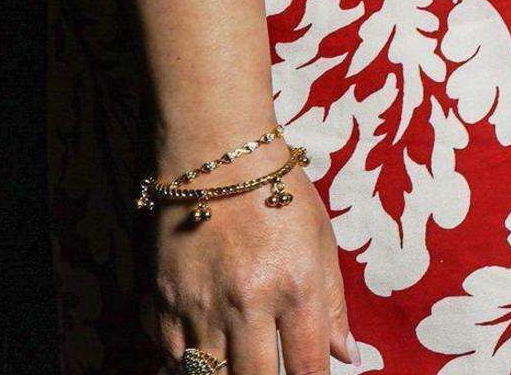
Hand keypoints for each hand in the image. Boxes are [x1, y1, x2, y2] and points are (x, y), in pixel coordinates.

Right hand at [148, 156, 353, 374]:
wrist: (215, 158)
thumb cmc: (279, 194)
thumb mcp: (322, 243)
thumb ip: (333, 306)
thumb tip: (348, 356)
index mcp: (296, 288)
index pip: (307, 365)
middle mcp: (247, 304)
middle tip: (274, 372)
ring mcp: (201, 306)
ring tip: (241, 366)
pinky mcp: (163, 301)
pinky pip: (172, 356)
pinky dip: (188, 365)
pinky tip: (205, 360)